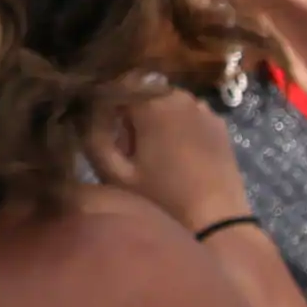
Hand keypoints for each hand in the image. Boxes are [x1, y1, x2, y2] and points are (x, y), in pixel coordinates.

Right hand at [88, 86, 253, 232]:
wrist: (217, 223)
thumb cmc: (162, 200)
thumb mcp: (115, 173)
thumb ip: (93, 134)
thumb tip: (86, 111)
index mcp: (153, 102)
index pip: (117, 83)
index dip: (106, 103)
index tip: (103, 128)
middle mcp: (181, 96)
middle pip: (143, 91)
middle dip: (131, 111)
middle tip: (127, 146)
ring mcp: (205, 109)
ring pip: (167, 102)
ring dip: (155, 117)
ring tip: (152, 154)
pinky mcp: (220, 126)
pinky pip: (189, 115)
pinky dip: (177, 126)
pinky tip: (177, 156)